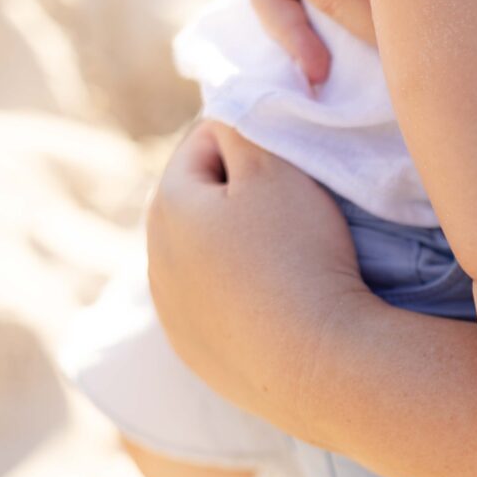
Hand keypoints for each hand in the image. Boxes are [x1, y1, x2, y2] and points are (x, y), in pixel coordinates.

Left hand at [147, 122, 368, 414]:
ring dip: (239, 250)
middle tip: (299, 207)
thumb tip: (227, 112)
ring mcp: (175, 317)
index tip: (294, 156)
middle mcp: (156, 262)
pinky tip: (282, 306)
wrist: (321, 364)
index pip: (203, 143)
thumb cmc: (298, 255)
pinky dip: (244, 299)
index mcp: (168, 206)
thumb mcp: (277, 170)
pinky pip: (219, 309)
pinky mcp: (200, 358)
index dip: (252, 139)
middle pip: (201, 204)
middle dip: (242, 196)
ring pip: (206, 260)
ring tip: (292, 261)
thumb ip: (246, 126)